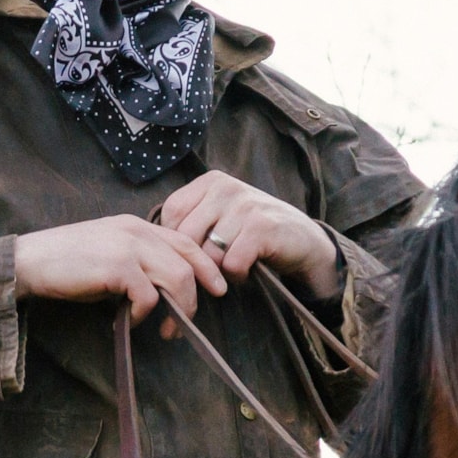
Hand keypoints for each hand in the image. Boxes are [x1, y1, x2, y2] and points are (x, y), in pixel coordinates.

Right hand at [12, 215, 229, 324]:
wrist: (30, 261)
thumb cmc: (65, 263)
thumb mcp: (109, 254)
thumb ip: (137, 263)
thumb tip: (161, 292)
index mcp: (137, 226)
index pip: (185, 242)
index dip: (206, 266)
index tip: (217, 289)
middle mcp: (138, 231)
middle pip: (188, 262)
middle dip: (195, 296)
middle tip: (186, 322)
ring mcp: (129, 246)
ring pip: (177, 278)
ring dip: (177, 309)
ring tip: (165, 330)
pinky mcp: (118, 266)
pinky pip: (149, 296)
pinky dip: (143, 314)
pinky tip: (128, 322)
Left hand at [156, 170, 340, 301]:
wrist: (303, 242)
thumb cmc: (253, 234)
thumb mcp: (220, 216)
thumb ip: (192, 220)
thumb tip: (154, 244)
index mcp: (211, 182)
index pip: (171, 214)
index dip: (178, 241)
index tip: (196, 252)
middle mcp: (226, 187)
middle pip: (186, 236)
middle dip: (197, 260)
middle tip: (215, 267)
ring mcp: (245, 206)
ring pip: (208, 253)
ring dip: (219, 270)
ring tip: (235, 264)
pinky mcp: (262, 228)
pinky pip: (231, 264)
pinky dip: (238, 275)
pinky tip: (249, 269)